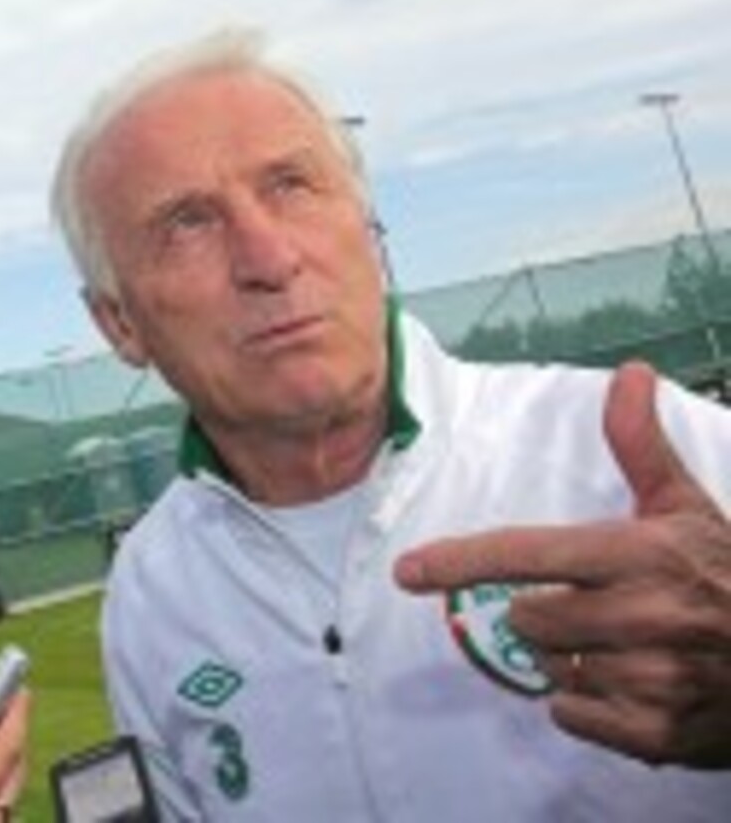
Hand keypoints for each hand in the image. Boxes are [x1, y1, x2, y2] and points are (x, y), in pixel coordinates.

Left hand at [395, 361, 730, 767]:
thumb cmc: (729, 575)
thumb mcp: (688, 507)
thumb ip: (640, 445)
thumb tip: (629, 372)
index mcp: (641, 554)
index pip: (529, 554)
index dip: (463, 561)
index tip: (406, 571)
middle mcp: (644, 615)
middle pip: (527, 620)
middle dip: (542, 615)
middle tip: (591, 607)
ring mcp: (653, 679)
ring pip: (548, 670)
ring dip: (567, 660)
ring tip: (619, 645)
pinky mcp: (657, 734)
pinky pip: (571, 717)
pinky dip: (585, 706)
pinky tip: (626, 686)